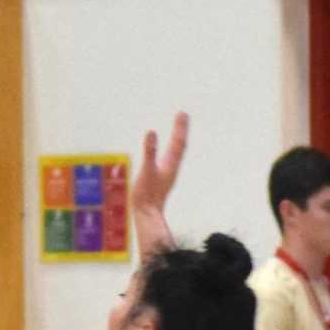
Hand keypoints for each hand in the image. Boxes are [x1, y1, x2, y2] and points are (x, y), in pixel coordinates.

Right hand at [130, 116, 187, 254]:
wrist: (147, 215)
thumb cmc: (147, 194)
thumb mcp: (147, 170)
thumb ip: (150, 152)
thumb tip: (151, 133)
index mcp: (170, 164)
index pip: (178, 142)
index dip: (180, 127)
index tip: (182, 113)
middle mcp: (171, 168)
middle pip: (179, 145)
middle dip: (180, 130)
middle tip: (182, 116)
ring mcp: (166, 174)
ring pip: (175, 153)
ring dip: (176, 140)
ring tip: (177, 131)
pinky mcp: (160, 179)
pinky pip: (167, 160)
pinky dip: (168, 152)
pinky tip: (163, 154)